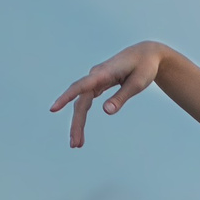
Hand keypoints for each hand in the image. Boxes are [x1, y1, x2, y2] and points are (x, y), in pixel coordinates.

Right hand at [51, 43, 165, 148]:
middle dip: (77, 123)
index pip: (81, 87)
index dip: (66, 97)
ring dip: (78, 123)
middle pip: (80, 101)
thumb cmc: (144, 67)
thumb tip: (106, 111)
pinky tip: (81, 129)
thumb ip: (121, 97)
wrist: (146, 54)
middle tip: (75, 144)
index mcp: (103, 73)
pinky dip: (83, 115)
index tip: (53, 108)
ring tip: (77, 144)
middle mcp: (95, 75)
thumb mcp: (137, 84)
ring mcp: (95, 80)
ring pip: (82, 103)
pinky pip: (86, 101)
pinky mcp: (98, 84)